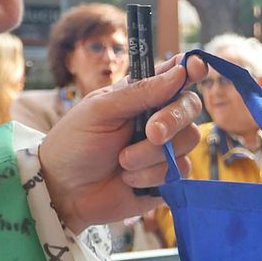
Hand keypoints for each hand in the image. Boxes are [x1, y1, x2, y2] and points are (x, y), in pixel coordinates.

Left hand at [37, 54, 208, 232]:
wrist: (64, 192)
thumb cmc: (74, 144)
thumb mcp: (101, 111)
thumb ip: (140, 92)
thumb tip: (181, 71)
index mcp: (141, 95)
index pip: (175, 74)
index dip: (191, 68)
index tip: (196, 68)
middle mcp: (158, 117)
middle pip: (190, 106)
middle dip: (172, 119)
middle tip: (151, 133)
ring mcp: (165, 148)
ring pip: (187, 141)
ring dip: (152, 154)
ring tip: (122, 162)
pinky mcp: (168, 177)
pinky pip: (181, 171)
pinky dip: (152, 176)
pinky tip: (129, 180)